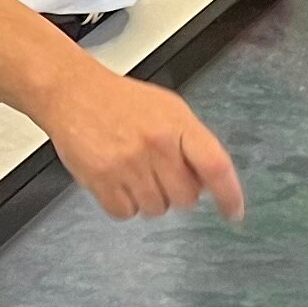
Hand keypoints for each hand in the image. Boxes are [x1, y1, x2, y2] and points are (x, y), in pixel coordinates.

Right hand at [30, 61, 246, 221]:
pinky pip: (125, 213)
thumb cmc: (122, 102)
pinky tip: (116, 180)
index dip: (229, 195)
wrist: (74, 93)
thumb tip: (210, 184)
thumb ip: (191, 143)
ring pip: (156, 209)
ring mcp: (128, 164)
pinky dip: (123, 204)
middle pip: (186, 198)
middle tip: (160, 173)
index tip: (233, 213)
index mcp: (178, 124)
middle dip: (177, 192)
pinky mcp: (101, 180)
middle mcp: (156, 144)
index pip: (216, 166)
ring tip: (134, 171)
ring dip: (148, 198)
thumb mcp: (168, 110)